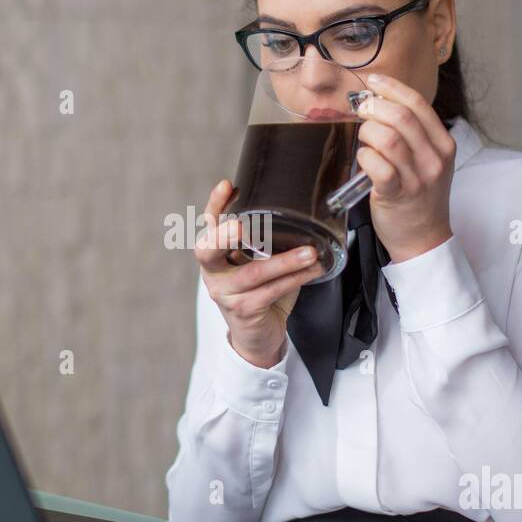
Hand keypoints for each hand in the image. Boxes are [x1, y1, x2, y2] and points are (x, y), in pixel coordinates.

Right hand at [195, 180, 323, 367]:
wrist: (258, 335)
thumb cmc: (261, 292)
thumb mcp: (260, 261)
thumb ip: (268, 241)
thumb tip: (304, 212)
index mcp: (215, 253)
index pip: (209, 224)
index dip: (216, 205)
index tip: (226, 185)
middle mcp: (213, 272)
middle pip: (208, 249)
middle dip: (225, 234)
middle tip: (243, 224)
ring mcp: (224, 293)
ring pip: (254, 273)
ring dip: (285, 261)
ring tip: (310, 252)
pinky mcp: (242, 310)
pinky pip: (271, 291)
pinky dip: (295, 279)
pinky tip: (313, 271)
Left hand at [355, 73, 455, 261]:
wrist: (424, 238)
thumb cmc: (420, 197)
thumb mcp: (428, 160)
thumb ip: (413, 134)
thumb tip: (381, 103)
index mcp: (443, 144)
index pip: (418, 104)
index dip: (392, 87)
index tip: (374, 82)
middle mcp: (434, 158)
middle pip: (401, 116)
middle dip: (374, 107)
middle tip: (362, 112)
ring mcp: (417, 177)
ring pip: (387, 137)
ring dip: (367, 132)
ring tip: (364, 139)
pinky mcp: (397, 194)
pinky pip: (378, 166)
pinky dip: (365, 157)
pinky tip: (364, 160)